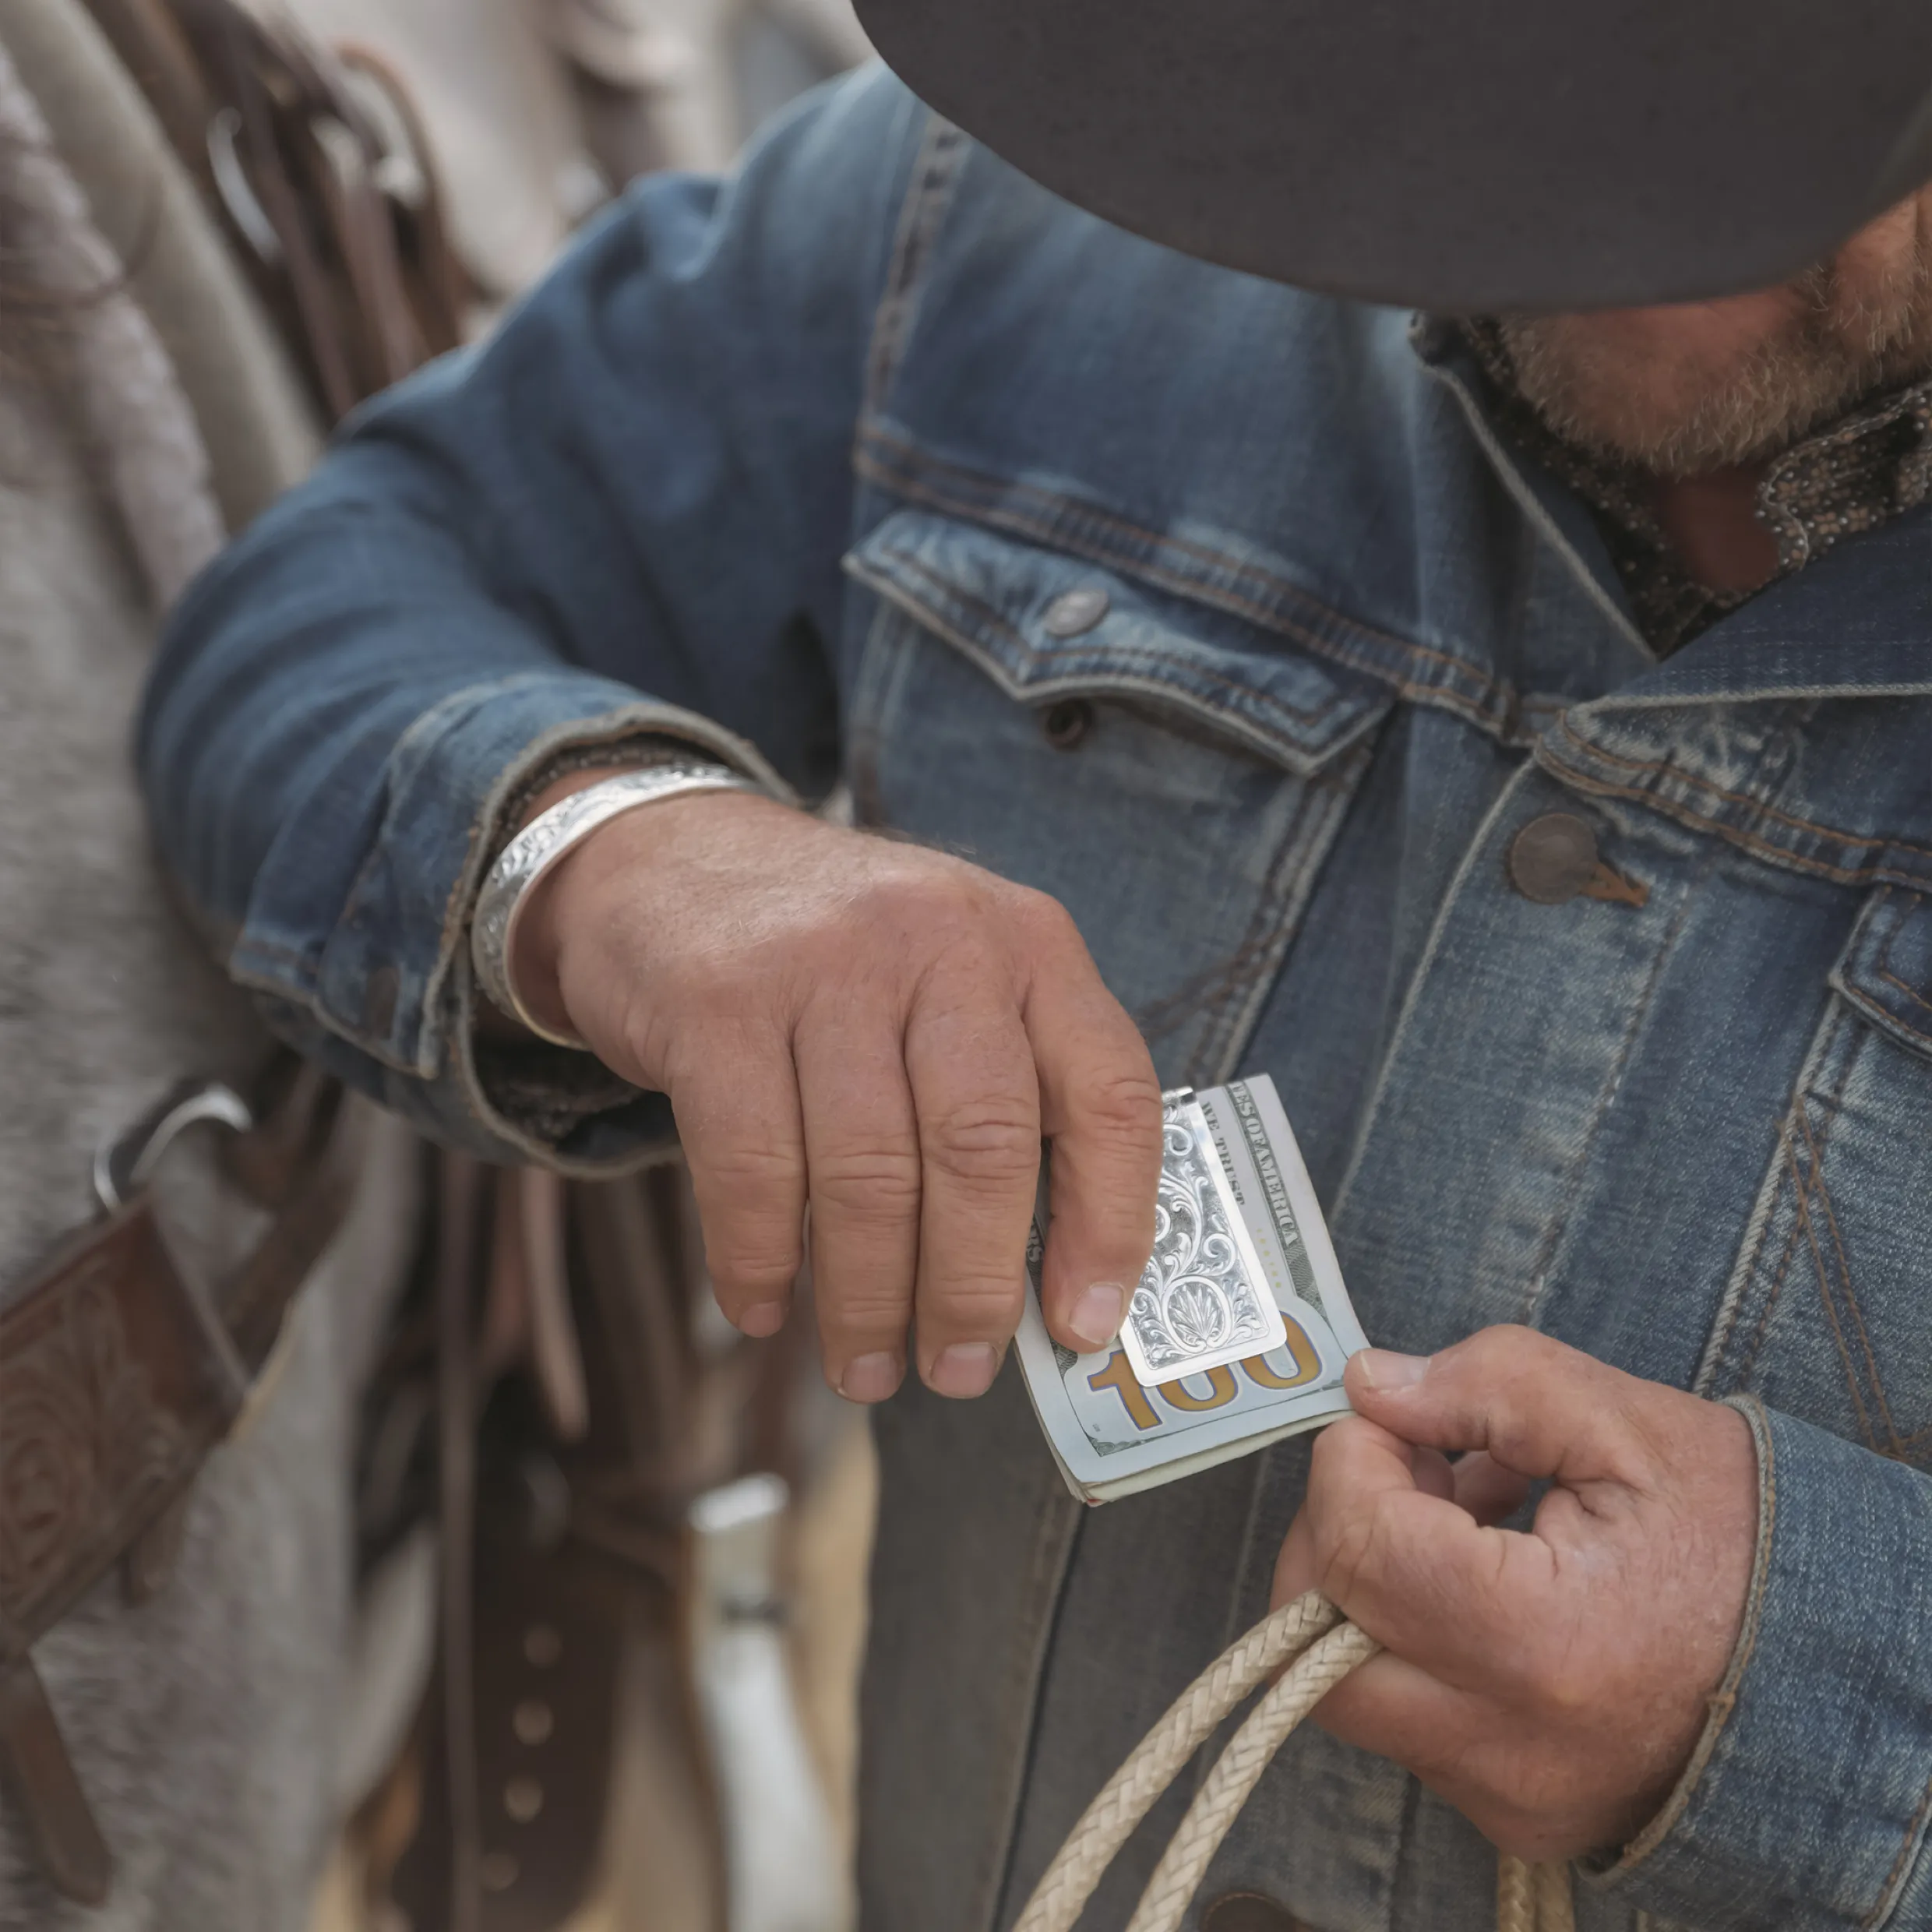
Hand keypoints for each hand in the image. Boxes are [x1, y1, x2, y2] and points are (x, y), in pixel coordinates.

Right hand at [512, 786, 1162, 1402]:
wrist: (673, 859)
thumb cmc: (842, 963)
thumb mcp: (954, 985)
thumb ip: (1011, 1101)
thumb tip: (1048, 1289)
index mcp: (1028, 944)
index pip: (1109, 1093)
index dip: (1111, 1226)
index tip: (1084, 1329)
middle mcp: (938, 939)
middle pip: (983, 1147)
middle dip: (973, 1288)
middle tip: (958, 1371)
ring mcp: (823, 964)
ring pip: (867, 1175)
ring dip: (868, 1300)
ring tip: (865, 1368)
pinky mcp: (717, 1002)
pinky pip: (751, 1169)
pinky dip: (759, 1263)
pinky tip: (765, 1307)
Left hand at [1271, 1326, 1757, 1861]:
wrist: (1842, 1672)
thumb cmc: (1747, 1543)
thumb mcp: (1629, 1425)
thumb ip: (1488, 1384)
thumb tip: (1369, 1388)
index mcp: (1541, 1645)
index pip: (1360, 1545)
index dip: (1352, 1458)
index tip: (1397, 1420)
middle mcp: (1510, 1744)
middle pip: (1313, 1638)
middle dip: (1334, 1533)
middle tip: (1405, 1472)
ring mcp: (1508, 1791)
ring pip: (1348, 1685)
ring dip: (1372, 1584)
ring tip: (1460, 1518)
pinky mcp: (1513, 1810)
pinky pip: (1409, 1719)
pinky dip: (1415, 1639)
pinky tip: (1486, 1579)